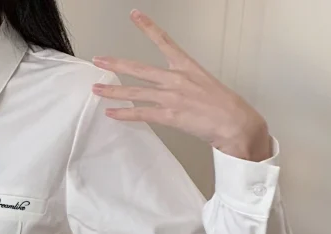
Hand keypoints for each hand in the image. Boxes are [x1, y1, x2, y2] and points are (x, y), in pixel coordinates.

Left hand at [92, 10, 271, 161]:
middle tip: (99, 60)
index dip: (147, 27)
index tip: (134, 15)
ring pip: (135, 92)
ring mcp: (171, 97)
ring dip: (113, 92)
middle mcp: (176, 78)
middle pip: (139, 69)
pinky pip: (141, 114)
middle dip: (116, 64)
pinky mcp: (169, 116)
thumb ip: (183, 83)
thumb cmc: (223, 105)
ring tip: (96, 89)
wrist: (234, 121)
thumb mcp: (203, 83)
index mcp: (186, 66)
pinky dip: (124, 114)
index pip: (164, 41)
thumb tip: (171, 88)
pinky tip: (111, 113)